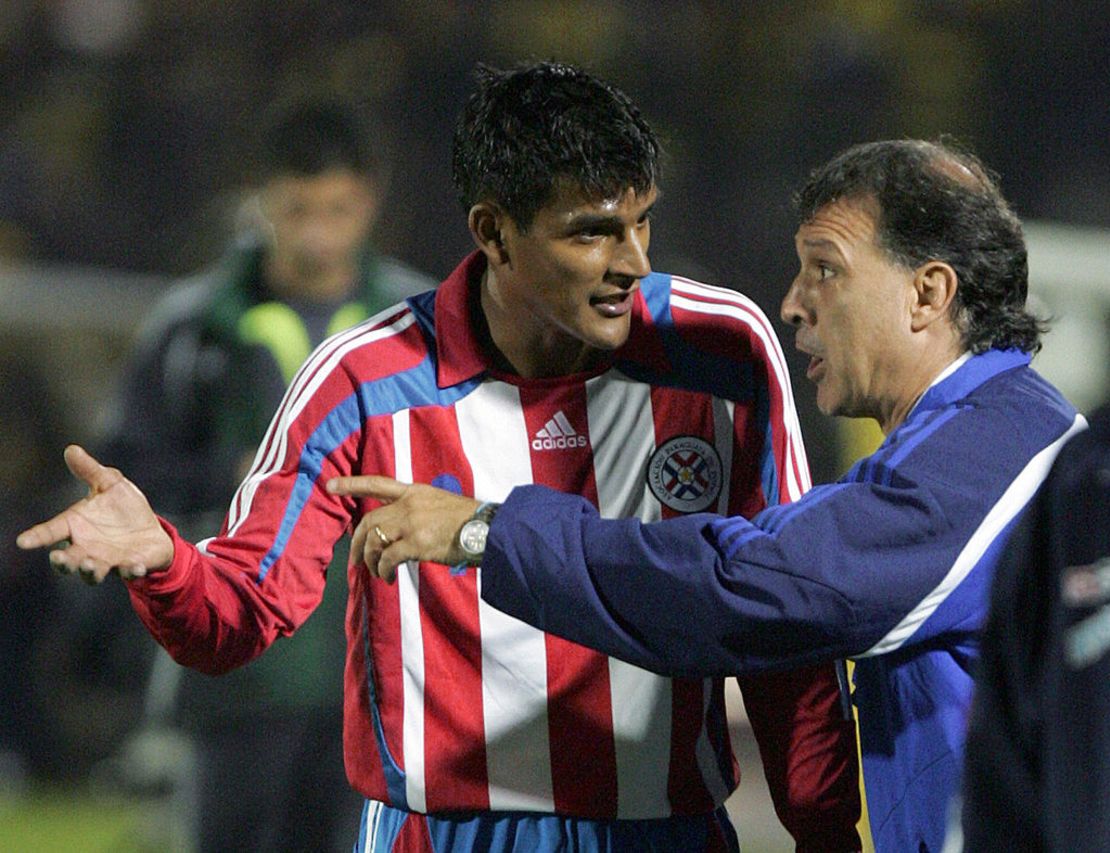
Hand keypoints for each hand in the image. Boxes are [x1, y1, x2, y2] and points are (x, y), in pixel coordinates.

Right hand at [15, 445, 173, 583]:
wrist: (150, 529)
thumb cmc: (123, 507)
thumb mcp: (110, 484)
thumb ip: (90, 471)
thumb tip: (71, 449)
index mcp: (76, 525)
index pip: (51, 531)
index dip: (36, 537)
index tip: (22, 542)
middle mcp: (87, 547)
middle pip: (67, 560)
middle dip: (62, 561)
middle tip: (59, 558)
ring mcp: (108, 560)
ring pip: (92, 572)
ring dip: (90, 570)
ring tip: (89, 565)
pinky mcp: (131, 566)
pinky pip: (129, 572)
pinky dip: (132, 570)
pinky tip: (135, 566)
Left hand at [326, 475, 479, 582]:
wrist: (488, 529)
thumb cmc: (469, 521)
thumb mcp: (440, 504)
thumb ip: (418, 511)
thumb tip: (400, 531)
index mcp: (415, 491)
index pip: (377, 483)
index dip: (351, 484)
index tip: (329, 485)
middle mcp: (410, 504)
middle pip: (369, 521)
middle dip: (357, 543)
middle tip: (355, 560)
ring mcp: (412, 523)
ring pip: (375, 541)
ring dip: (371, 561)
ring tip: (378, 573)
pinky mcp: (417, 543)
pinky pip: (388, 558)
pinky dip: (384, 570)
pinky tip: (388, 577)